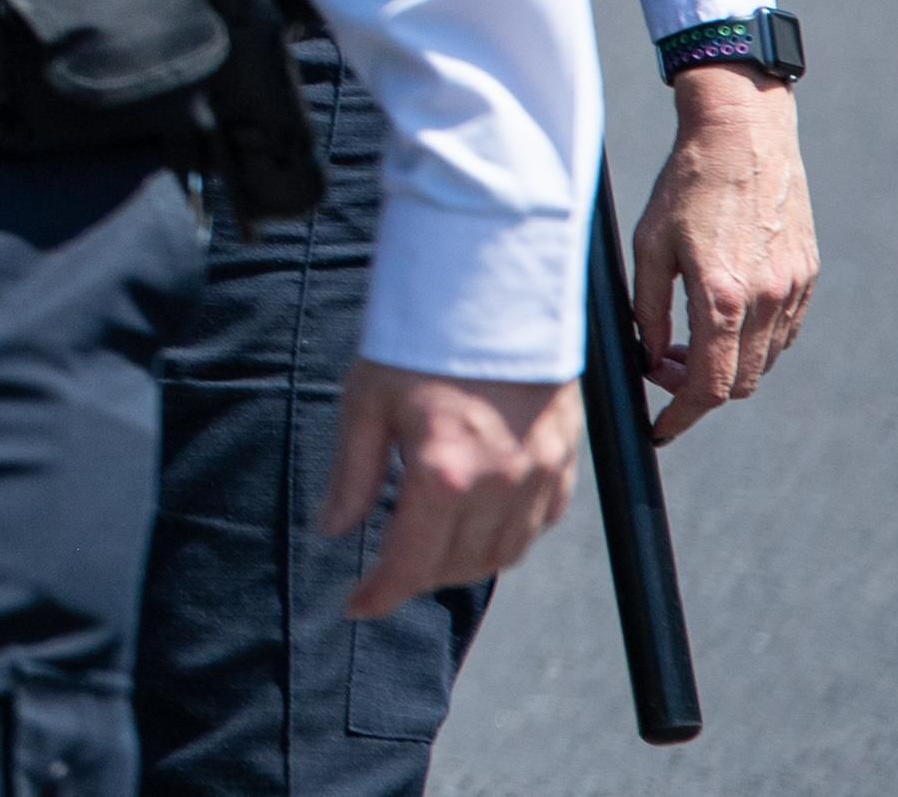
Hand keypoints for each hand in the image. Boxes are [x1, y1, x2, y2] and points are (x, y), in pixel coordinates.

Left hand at [320, 363, 579, 617]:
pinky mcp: (565, 464)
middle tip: (387, 564)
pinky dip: (506, 539)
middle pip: (457, 567)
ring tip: (428, 546)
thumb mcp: (367, 402)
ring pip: (502, 555)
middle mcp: (499, 485)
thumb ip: (353, 475)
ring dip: (463, 563)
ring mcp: (540, 477)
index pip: (411, 564)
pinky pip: (538, 527)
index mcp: (443, 473)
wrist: (493, 292)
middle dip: (416, 576)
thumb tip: (332, 530)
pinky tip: (478, 522)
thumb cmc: (423, 341)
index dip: (380, 594)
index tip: (357, 606)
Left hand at [632, 67, 816, 437]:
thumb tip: (648, 359)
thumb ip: (647, 310)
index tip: (660, 429)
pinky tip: (722, 316)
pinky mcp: (807, 277)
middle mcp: (767, 300)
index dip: (681, 417)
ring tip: (686, 339)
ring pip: (764, 362)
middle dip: (698, 390)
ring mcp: (793, 290)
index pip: (708, 386)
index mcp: (723, 296)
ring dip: (726, 365)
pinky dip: (752, 342)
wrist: (744, 136)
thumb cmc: (685, 186)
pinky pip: (783, 333)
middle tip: (663, 366)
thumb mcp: (648, 245)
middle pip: (739, 383)